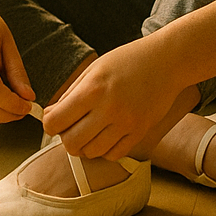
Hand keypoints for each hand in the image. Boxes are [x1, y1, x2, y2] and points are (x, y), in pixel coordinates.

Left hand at [42, 38, 184, 161]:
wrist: (166, 61)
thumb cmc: (127, 61)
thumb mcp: (94, 69)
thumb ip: (70, 95)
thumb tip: (49, 117)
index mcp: (93, 89)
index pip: (55, 122)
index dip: (50, 123)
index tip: (55, 118)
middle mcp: (109, 109)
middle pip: (71, 144)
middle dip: (66, 137)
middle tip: (72, 125)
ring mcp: (126, 124)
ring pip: (92, 153)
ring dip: (86, 144)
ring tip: (91, 127)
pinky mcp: (140, 133)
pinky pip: (113, 155)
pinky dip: (105, 149)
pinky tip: (107, 133)